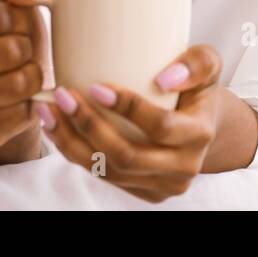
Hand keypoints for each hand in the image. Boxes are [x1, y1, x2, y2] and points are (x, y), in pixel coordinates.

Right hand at [0, 0, 50, 150]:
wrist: (7, 94)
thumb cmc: (10, 41)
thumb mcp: (11, 5)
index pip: (2, 14)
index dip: (23, 19)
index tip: (18, 25)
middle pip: (12, 50)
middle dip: (29, 50)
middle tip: (23, 54)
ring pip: (19, 83)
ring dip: (34, 77)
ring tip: (26, 74)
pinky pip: (20, 114)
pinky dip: (32, 105)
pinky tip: (22, 99)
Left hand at [38, 44, 222, 202]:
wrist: (202, 124)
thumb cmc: (196, 86)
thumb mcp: (208, 63)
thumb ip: (197, 63)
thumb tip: (164, 78)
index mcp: (199, 135)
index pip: (160, 126)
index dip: (127, 108)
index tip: (95, 86)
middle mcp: (183, 168)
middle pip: (128, 156)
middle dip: (89, 127)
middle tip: (63, 95)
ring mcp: (162, 187)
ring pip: (108, 171)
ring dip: (71, 142)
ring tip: (48, 111)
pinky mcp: (143, 193)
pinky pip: (103, 176)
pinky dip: (75, 152)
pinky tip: (57, 127)